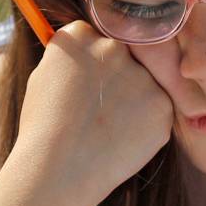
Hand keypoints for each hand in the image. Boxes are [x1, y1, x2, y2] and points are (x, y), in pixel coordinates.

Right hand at [12, 21, 174, 205]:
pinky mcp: (162, 106)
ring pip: (144, 84)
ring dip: (133, 103)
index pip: (95, 38)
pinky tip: (121, 141)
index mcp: (80, 36)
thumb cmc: (43, 129)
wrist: (59, 169)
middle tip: (100, 111)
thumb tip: (88, 54)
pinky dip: (144, 126)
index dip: (91, 65)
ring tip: (107, 131)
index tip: (84, 86)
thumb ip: (70, 59)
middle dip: (117, 80)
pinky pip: (157, 111)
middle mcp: (114, 47)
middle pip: (124, 56)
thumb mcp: (43, 79)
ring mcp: (142, 75)